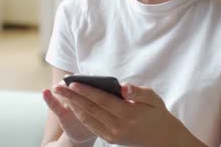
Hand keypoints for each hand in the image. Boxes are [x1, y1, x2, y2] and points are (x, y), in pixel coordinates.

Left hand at [53, 82, 188, 145]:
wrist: (161, 138)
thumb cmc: (156, 113)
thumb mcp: (153, 99)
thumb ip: (138, 92)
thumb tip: (123, 87)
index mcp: (129, 114)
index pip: (102, 100)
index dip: (86, 91)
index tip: (73, 82)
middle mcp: (118, 126)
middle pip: (91, 109)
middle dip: (72, 97)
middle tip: (58, 86)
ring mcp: (113, 134)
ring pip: (88, 118)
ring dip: (72, 105)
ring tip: (61, 93)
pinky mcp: (110, 139)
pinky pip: (91, 125)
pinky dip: (80, 114)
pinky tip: (73, 104)